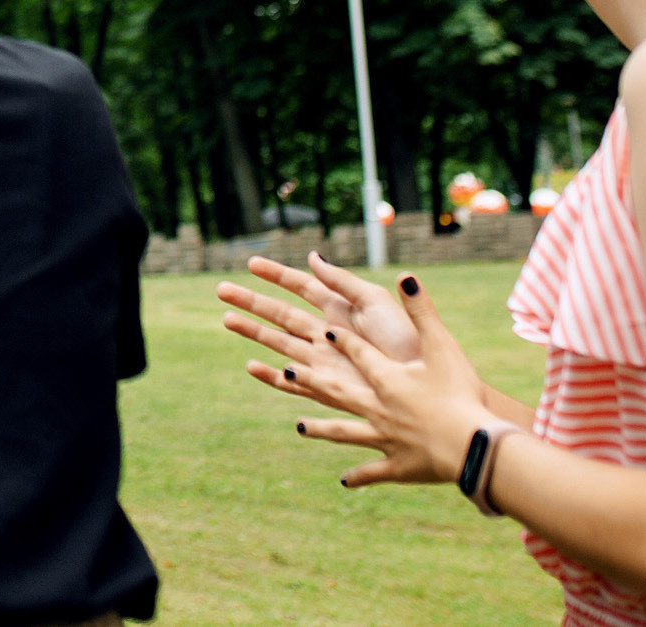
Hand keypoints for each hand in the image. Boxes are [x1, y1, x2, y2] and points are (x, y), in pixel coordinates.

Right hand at [216, 252, 419, 412]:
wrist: (424, 382)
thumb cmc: (407, 341)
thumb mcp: (375, 302)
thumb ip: (342, 282)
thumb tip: (312, 257)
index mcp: (340, 309)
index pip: (301, 287)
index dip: (276, 275)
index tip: (251, 263)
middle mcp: (326, 333)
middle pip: (281, 314)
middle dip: (251, 303)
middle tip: (221, 290)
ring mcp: (324, 360)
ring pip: (278, 343)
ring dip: (252, 332)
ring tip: (226, 320)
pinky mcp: (326, 388)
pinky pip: (292, 382)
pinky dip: (271, 376)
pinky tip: (251, 366)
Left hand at [302, 273, 495, 487]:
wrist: (472, 449)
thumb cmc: (459, 395)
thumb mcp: (443, 347)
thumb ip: (422, 311)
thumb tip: (406, 275)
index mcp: (385, 377)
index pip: (358, 353)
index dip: (342, 340)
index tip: (325, 330)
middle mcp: (375, 407)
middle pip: (335, 390)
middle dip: (310, 379)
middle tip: (286, 371)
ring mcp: (383, 438)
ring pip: (344, 431)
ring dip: (322, 429)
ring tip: (300, 426)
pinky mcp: (396, 467)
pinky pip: (372, 471)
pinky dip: (359, 475)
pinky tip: (345, 481)